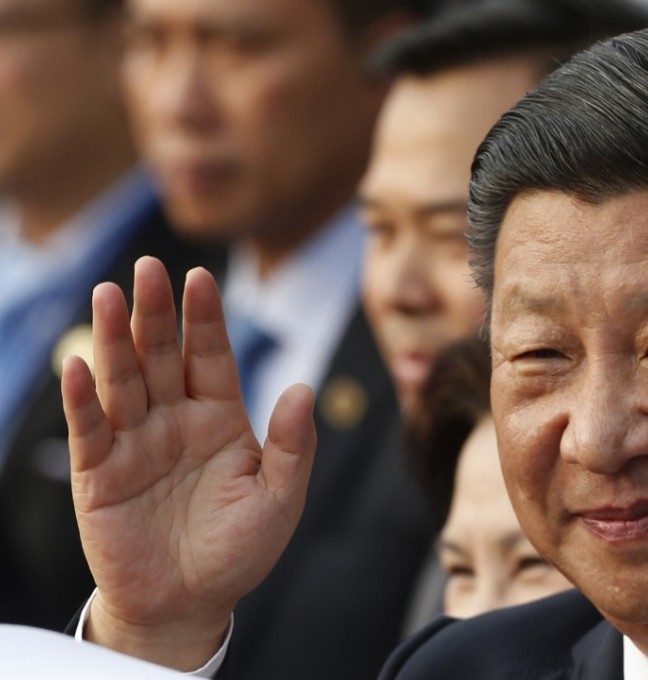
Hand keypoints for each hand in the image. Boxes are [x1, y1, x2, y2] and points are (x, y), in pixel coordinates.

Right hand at [61, 256, 315, 669]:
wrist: (190, 604)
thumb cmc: (239, 549)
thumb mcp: (279, 498)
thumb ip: (293, 445)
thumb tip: (305, 387)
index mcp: (220, 418)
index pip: (211, 357)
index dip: (205, 319)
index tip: (201, 276)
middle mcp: (175, 421)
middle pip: (162, 357)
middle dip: (156, 313)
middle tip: (149, 269)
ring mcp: (135, 444)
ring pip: (123, 382)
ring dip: (114, 340)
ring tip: (109, 295)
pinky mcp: (100, 475)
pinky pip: (90, 430)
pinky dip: (83, 399)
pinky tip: (79, 365)